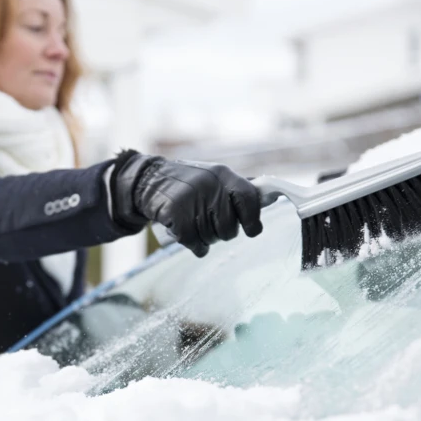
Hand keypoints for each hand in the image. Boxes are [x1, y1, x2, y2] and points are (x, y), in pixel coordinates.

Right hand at [110, 150, 262, 256]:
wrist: (148, 180)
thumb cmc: (187, 183)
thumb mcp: (212, 177)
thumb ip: (235, 189)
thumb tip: (271, 198)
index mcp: (222, 175)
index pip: (248, 198)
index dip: (253, 219)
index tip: (252, 230)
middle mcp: (209, 185)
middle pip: (230, 227)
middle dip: (223, 232)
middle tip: (212, 225)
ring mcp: (191, 200)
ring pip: (212, 238)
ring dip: (206, 239)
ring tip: (196, 226)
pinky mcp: (176, 215)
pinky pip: (196, 244)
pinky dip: (195, 246)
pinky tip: (190, 237)